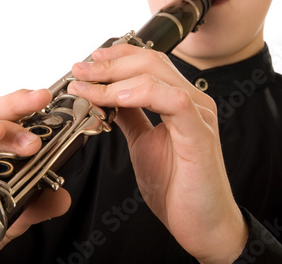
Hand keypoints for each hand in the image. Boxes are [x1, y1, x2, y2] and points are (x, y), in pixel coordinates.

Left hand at [68, 44, 247, 262]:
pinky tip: (116, 100)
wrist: (202, 224)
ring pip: (157, 76)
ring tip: (88, 87)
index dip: (116, 56)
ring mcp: (198, 115)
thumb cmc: (176, 186)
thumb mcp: (143, 143)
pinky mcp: (200, 134)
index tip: (87, 63)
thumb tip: (109, 97)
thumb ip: (131, 116)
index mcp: (178, 101)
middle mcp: (191, 101)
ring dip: (115, 78)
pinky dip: (142, 94)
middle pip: (149, 62)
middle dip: (108, 64)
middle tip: (79, 71)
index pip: (147, 62)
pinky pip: (174, 101)